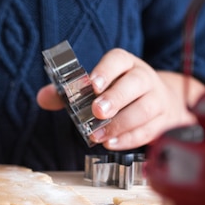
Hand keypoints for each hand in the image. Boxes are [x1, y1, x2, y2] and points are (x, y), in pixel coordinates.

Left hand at [36, 48, 204, 149]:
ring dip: (121, 123)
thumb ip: (65, 93)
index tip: (93, 84)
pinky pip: (149, 130)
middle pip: (135, 84)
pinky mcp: (162, 121)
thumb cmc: (118, 92)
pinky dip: (129, 139)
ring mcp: (156, 99)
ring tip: (99, 135)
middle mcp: (143, 78)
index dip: (106, 71)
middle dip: (116, 98)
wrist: (159, 101)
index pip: (118, 60)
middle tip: (97, 112)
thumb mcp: (94, 88)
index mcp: (125, 64)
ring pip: (145, 108)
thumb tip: (42, 97)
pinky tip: (111, 143)